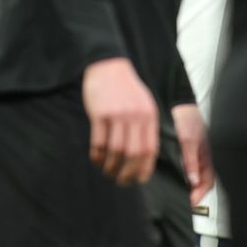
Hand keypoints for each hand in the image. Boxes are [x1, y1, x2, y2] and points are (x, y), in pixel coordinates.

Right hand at [82, 58, 158, 184]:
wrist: (108, 65)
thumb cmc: (125, 88)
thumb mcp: (144, 104)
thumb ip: (146, 126)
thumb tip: (144, 156)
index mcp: (149, 116)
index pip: (150, 150)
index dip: (144, 169)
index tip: (137, 180)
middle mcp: (135, 116)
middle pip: (133, 154)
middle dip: (127, 172)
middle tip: (121, 181)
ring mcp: (117, 114)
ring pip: (116, 150)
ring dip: (111, 165)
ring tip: (107, 171)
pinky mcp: (99, 113)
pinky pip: (98, 141)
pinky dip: (97, 154)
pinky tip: (95, 159)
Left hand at [171, 104, 214, 205]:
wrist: (180, 104)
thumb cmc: (188, 119)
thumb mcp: (188, 141)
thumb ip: (191, 161)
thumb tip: (194, 181)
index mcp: (209, 157)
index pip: (207, 183)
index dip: (198, 195)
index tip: (188, 202)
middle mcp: (204, 159)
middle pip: (201, 183)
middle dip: (192, 193)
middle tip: (180, 200)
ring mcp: (196, 157)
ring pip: (194, 178)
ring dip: (186, 185)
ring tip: (175, 191)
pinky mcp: (187, 153)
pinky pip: (187, 170)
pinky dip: (182, 176)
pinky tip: (173, 177)